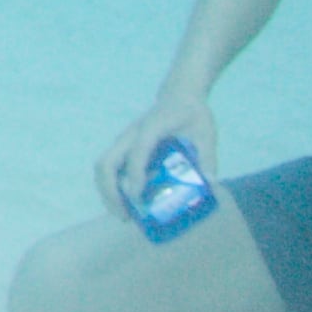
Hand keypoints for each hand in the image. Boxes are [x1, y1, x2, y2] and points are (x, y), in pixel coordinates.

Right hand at [100, 92, 218, 218]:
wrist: (179, 95)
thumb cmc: (192, 114)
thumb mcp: (206, 132)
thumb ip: (207, 156)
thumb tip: (208, 182)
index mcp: (152, 127)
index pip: (137, 152)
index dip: (135, 175)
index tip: (138, 198)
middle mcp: (132, 134)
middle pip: (107, 162)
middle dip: (111, 191)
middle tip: (126, 215)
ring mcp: (124, 140)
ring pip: (103, 166)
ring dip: (107, 192)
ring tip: (123, 215)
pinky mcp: (123, 146)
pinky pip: (109, 168)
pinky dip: (112, 187)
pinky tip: (126, 203)